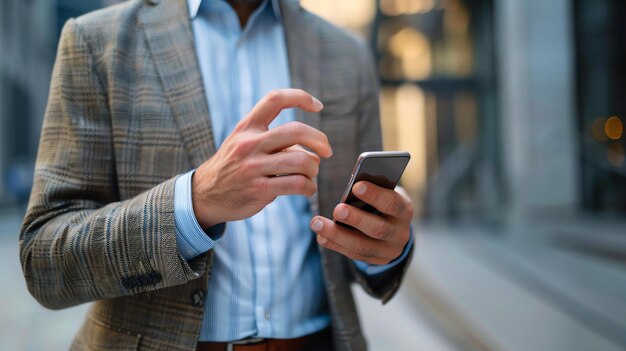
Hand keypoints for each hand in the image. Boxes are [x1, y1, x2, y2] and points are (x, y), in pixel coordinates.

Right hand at [192, 89, 332, 227]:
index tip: (318, 106)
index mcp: (247, 126)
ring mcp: (253, 167)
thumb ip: (276, 142)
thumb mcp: (244, 144)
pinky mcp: (259, 189)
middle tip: (327, 151)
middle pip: (296, 131)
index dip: (301, 97)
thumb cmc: (234, 168)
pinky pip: (297, 184)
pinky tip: (306, 189)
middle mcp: (249, 143)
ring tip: (310, 174)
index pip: (275, 99)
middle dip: (320, 140)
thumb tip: (315, 153)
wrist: (205, 195)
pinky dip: (309, 187)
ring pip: (302, 161)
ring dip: (314, 169)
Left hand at [310, 181, 412, 264]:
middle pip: (378, 229)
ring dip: (337, 235)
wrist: (395, 226)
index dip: (375, 195)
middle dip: (356, 219)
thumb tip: (351, 185)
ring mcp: (389, 250)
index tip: (356, 186)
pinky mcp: (376, 260)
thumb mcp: (385, 191)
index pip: (392, 203)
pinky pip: (354, 255)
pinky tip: (321, 237)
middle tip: (337, 210)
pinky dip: (335, 245)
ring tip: (316, 223)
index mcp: (405, 210)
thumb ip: (373, 188)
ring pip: (362, 246)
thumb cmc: (383, 200)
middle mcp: (400, 233)